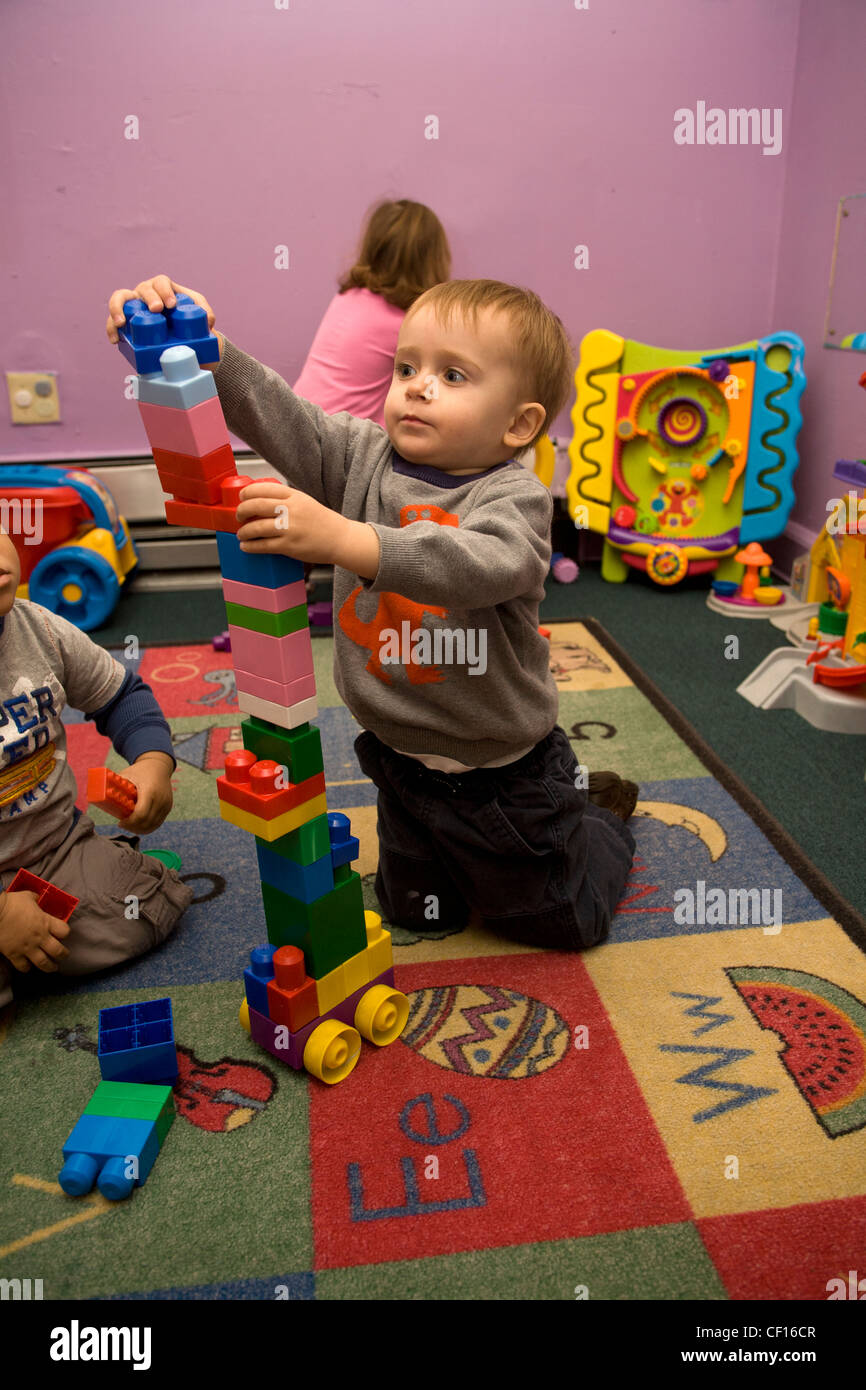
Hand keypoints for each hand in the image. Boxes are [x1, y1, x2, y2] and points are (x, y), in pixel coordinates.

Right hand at [0, 889, 70, 972]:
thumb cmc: (11, 903)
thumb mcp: (27, 896)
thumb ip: (35, 899)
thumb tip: (37, 898)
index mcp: (45, 922)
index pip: (64, 931)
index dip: (65, 933)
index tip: (62, 934)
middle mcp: (40, 937)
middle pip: (58, 951)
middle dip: (63, 955)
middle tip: (63, 956)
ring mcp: (28, 948)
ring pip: (44, 963)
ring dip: (50, 967)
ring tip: (52, 967)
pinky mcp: (14, 955)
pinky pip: (24, 966)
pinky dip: (26, 968)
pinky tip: (28, 967)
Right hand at [105, 275, 221, 364]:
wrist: (181, 337)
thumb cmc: (187, 319)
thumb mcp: (200, 313)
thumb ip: (205, 313)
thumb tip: (209, 321)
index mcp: (163, 288)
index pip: (161, 282)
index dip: (165, 291)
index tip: (171, 304)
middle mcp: (146, 293)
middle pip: (143, 289)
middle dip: (149, 298)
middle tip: (156, 310)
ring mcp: (133, 305)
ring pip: (121, 299)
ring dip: (118, 308)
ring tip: (122, 322)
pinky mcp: (125, 321)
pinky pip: (113, 321)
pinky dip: (111, 328)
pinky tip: (115, 340)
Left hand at [118, 753, 174, 834]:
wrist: (159, 765)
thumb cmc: (140, 770)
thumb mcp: (126, 775)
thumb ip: (114, 785)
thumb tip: (95, 793)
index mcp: (150, 791)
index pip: (141, 814)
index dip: (129, 822)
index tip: (120, 822)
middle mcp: (161, 799)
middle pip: (146, 823)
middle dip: (132, 827)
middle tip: (122, 825)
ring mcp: (166, 805)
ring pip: (152, 826)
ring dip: (139, 829)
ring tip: (129, 826)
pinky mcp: (168, 808)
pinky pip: (157, 823)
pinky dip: (147, 827)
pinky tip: (138, 826)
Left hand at [236, 482, 353, 565]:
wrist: (340, 539)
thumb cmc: (323, 522)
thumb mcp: (305, 502)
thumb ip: (285, 499)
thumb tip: (259, 501)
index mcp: (294, 496)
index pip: (264, 488)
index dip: (247, 492)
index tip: (242, 497)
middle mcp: (291, 510)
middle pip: (256, 505)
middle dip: (241, 511)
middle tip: (238, 516)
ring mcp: (290, 528)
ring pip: (257, 527)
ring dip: (243, 531)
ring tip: (241, 534)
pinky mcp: (290, 546)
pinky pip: (263, 545)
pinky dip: (251, 546)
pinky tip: (246, 546)